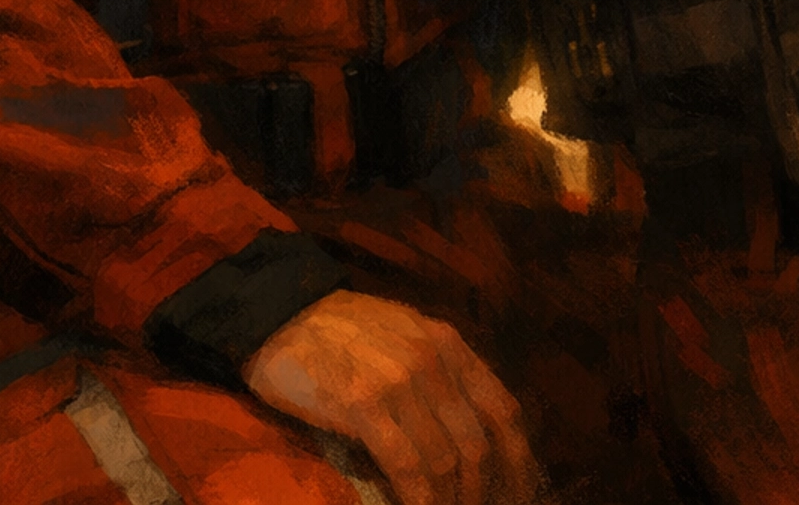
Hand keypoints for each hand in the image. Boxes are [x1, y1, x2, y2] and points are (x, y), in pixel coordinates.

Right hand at [242, 291, 539, 504]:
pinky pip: (409, 467)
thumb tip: (469, 440)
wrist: (280, 313)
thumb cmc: (341, 333)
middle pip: (480, 444)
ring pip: (448, 461)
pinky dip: (420, 501)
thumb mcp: (405, 339)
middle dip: (485, 494)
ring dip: (451, 503)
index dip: (518, 463)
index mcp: (448, 343)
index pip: (504, 411)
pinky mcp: (364, 405)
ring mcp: (400, 380)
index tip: (518, 497)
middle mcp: (433, 358)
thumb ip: (440, 377)